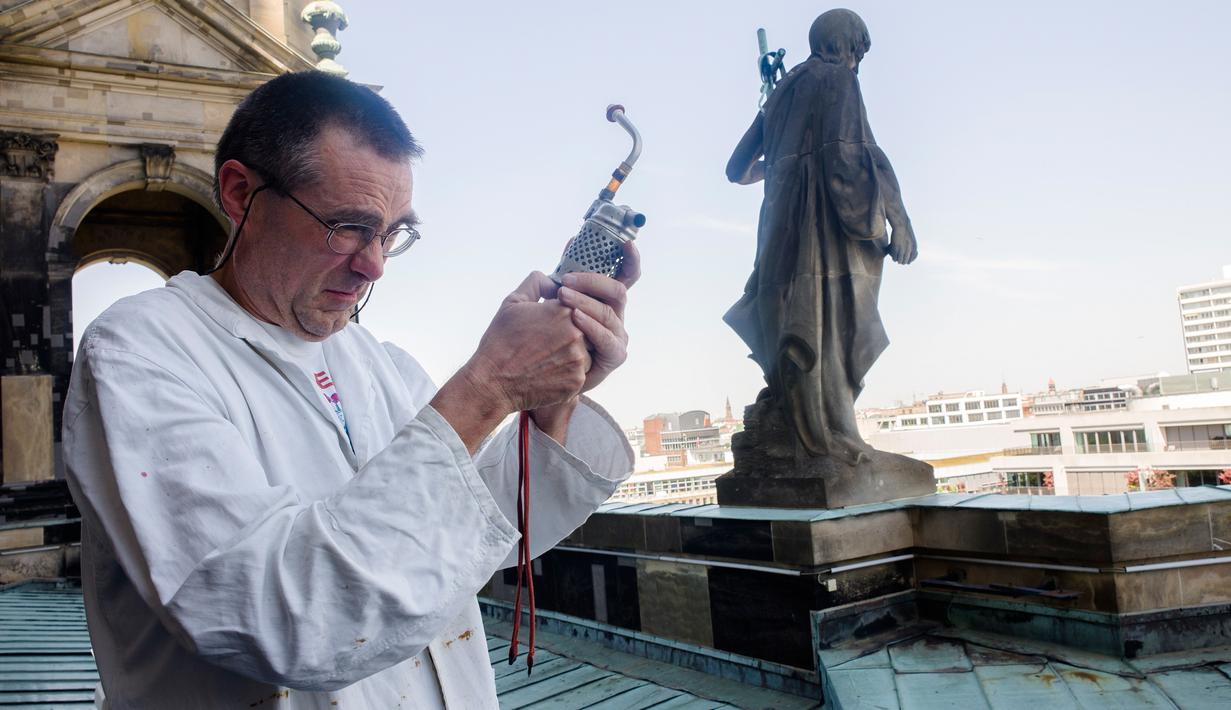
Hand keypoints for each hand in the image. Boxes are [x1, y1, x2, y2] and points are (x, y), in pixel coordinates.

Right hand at [467, 272, 591, 411]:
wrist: (493, 382)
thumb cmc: (500, 341)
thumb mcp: (513, 302)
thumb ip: (537, 283)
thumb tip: (555, 283)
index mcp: (563, 310)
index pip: (578, 307)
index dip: (563, 317)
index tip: (549, 326)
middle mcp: (576, 333)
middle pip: (586, 330)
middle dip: (570, 336)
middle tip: (546, 345)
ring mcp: (578, 359)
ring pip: (587, 353)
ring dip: (572, 356)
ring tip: (547, 360)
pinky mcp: (577, 381)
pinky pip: (581, 374)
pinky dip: (567, 375)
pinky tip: (548, 374)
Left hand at [555, 241, 638, 391]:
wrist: (539, 373)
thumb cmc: (543, 335)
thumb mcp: (550, 299)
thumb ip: (564, 273)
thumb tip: (573, 242)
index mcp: (605, 299)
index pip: (626, 275)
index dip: (630, 259)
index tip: (627, 244)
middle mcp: (615, 315)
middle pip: (617, 290)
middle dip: (592, 281)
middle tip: (565, 281)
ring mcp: (617, 335)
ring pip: (609, 312)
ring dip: (585, 301)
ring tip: (563, 298)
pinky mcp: (615, 355)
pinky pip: (607, 338)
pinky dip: (591, 326)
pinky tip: (575, 318)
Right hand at [888, 221, 917, 264]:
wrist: (902, 225)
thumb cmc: (906, 231)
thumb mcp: (912, 240)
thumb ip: (912, 247)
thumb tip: (912, 254)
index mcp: (914, 248)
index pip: (911, 260)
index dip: (907, 260)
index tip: (904, 257)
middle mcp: (909, 250)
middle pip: (905, 262)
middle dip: (902, 260)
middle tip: (899, 257)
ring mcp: (902, 249)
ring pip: (899, 261)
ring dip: (897, 259)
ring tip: (895, 256)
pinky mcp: (896, 247)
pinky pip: (894, 257)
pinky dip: (893, 257)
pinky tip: (892, 255)